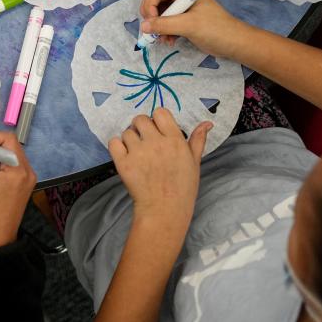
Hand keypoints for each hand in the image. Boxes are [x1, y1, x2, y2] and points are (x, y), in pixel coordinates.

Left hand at [108, 109, 211, 226]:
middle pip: (140, 119)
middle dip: (141, 127)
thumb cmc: (182, 187)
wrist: (164, 209)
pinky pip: (114, 142)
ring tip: (137, 154)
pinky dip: (117, 146)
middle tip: (145, 142)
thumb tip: (207, 123)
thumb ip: (198, 140)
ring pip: (127, 132)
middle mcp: (155, 143)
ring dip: (130, 139)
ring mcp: (138, 152)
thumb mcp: (194, 162)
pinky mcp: (123, 163)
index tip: (157, 130)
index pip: (160, 112)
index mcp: (174, 140)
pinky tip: (125, 155)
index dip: (157, 119)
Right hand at [139, 0, 251, 59]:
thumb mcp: (189, 25)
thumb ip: (164, 25)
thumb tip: (143, 27)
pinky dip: (164, 32)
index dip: (149, 4)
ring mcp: (183, 9)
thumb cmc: (215, 29)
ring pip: (159, 14)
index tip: (151, 22)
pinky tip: (169, 42)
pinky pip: (166, 23)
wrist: (235, 44)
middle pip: (155, 1)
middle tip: (152, 32)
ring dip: (157, 27)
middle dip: (152, 17)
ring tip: (162, 40)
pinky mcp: (184, 21)